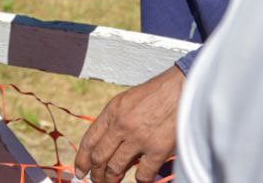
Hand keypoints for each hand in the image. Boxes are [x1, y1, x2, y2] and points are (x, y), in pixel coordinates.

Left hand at [74, 66, 182, 182]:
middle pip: (99, 157)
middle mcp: (122, 125)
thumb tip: (108, 148)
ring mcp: (139, 138)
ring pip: (115, 168)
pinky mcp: (158, 149)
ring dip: (111, 179)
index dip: (82, 159)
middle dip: (95, 174)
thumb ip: (116, 122)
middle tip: (96, 181)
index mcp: (112, 111)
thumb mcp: (127, 102)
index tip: (80, 171)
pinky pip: (142, 174)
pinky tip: (140, 178)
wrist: (182, 88)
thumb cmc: (156, 94)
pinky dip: (139, 180)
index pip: (89, 140)